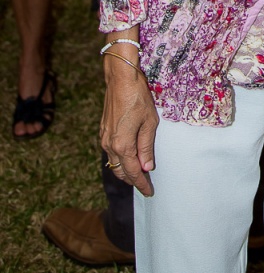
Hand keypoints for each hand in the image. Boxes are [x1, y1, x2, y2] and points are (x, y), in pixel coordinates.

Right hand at [100, 60, 157, 195]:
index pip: (134, 172)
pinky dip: (119, 160)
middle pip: (121, 171)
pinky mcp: (103, 131)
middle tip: (146, 185)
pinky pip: (110, 153)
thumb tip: (147, 167)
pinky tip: (128, 158)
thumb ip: (146, 146)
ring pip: (114, 163)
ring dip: (126, 170)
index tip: (150, 192)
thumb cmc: (138, 98)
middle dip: (133, 180)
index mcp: (123, 146)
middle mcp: (110, 145)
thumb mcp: (149, 123)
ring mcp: (104, 138)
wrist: (120, 80)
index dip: (142, 184)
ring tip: (139, 173)